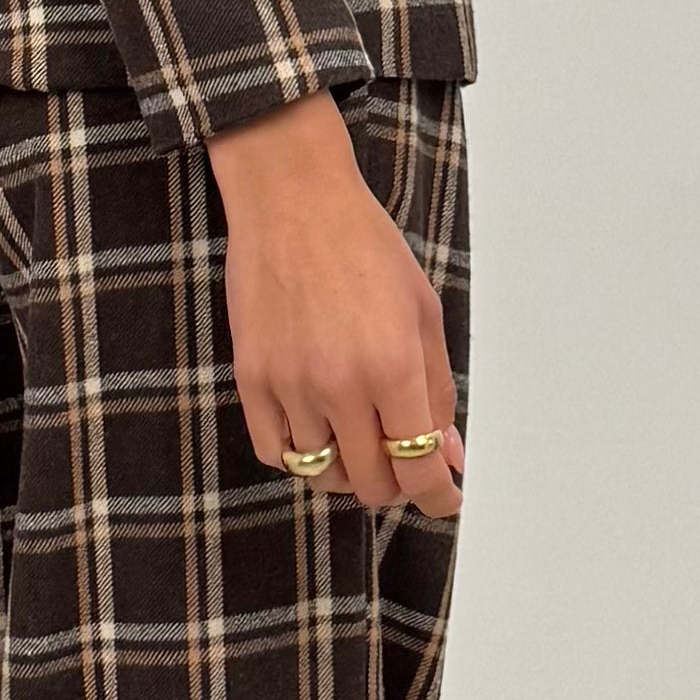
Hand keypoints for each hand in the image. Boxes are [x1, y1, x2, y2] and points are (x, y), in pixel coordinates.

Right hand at [203, 89, 463, 520]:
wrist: (292, 200)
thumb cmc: (365, 246)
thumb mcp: (423, 312)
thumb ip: (438, 390)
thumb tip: (449, 454)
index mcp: (393, 367)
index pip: (419, 469)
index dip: (438, 497)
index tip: (446, 498)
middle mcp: (340, 385)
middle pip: (370, 484)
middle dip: (396, 485)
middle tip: (404, 463)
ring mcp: (289, 385)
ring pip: (322, 474)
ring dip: (348, 469)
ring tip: (359, 438)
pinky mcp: (250, 378)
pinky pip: (276, 452)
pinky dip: (301, 455)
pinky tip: (318, 430)